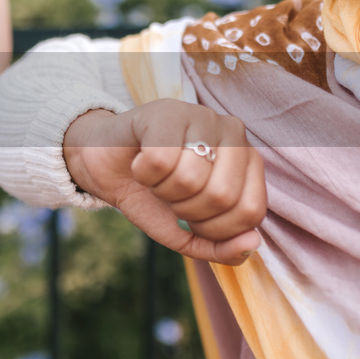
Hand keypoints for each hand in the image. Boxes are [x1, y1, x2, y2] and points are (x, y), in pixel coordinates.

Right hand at [63, 100, 265, 263]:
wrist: (107, 167)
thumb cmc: (153, 196)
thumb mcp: (188, 232)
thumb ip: (221, 247)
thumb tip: (251, 244)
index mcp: (249, 162)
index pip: (250, 211)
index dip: (214, 229)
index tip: (193, 217)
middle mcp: (233, 133)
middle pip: (221, 196)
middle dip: (185, 210)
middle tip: (170, 194)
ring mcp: (201, 116)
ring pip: (189, 178)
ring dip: (162, 190)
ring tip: (156, 176)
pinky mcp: (166, 111)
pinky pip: (160, 160)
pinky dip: (143, 173)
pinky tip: (141, 160)